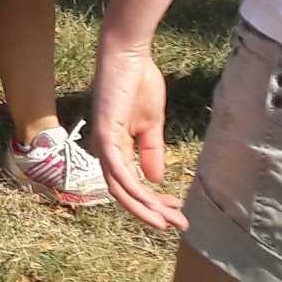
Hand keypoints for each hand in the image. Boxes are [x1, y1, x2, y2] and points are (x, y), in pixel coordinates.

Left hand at [91, 38, 183, 231]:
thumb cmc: (138, 84)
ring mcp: (103, 143)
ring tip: (167, 220)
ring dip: (144, 206)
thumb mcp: (151, 124)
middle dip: (152, 210)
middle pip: (126, 192)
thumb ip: (151, 151)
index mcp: (117, 148)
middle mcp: (106, 151)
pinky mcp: (105, 134)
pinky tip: (149, 200)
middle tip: (178, 224)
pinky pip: (118, 169)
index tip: (176, 212)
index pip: (132, 184)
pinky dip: (132, 187)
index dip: (153, 201)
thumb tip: (155, 179)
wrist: (129, 57)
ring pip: (121, 187)